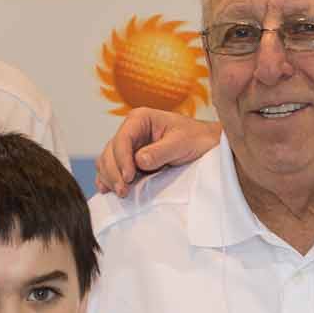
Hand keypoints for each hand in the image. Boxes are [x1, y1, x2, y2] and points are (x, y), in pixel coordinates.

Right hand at [94, 109, 221, 195]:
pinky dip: (108, 179)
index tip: (129, 177)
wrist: (205, 145)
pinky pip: (112, 169)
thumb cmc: (196, 138)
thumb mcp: (181, 144)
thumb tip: (138, 161)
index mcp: (140, 119)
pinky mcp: (130, 160)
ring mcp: (129, 146)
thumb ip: (160, 152)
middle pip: (111, 151)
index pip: (123, 138)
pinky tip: (108, 190)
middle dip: (114, 172)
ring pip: (108, 161)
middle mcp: (131, 131)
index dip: (122, 159)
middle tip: (123, 191)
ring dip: (110, 177)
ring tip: (121, 193)